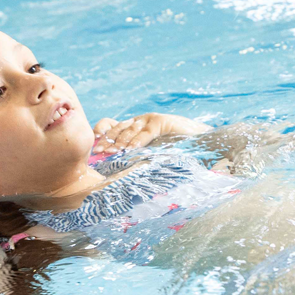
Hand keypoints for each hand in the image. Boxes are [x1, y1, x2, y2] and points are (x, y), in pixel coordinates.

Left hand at [92, 113, 210, 153]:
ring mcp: (149, 119)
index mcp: (134, 128)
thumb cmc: (175, 152)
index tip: (94, 142)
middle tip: (97, 152)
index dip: (102, 131)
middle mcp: (139, 121)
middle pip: (117, 128)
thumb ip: (135, 158)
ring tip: (110, 153)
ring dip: (119, 143)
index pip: (112, 125)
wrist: (201, 143)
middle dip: (106, 141)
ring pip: (129, 130)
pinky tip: (130, 150)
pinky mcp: (161, 121)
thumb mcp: (150, 155)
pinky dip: (137, 141)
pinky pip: (146, 133)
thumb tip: (114, 175)